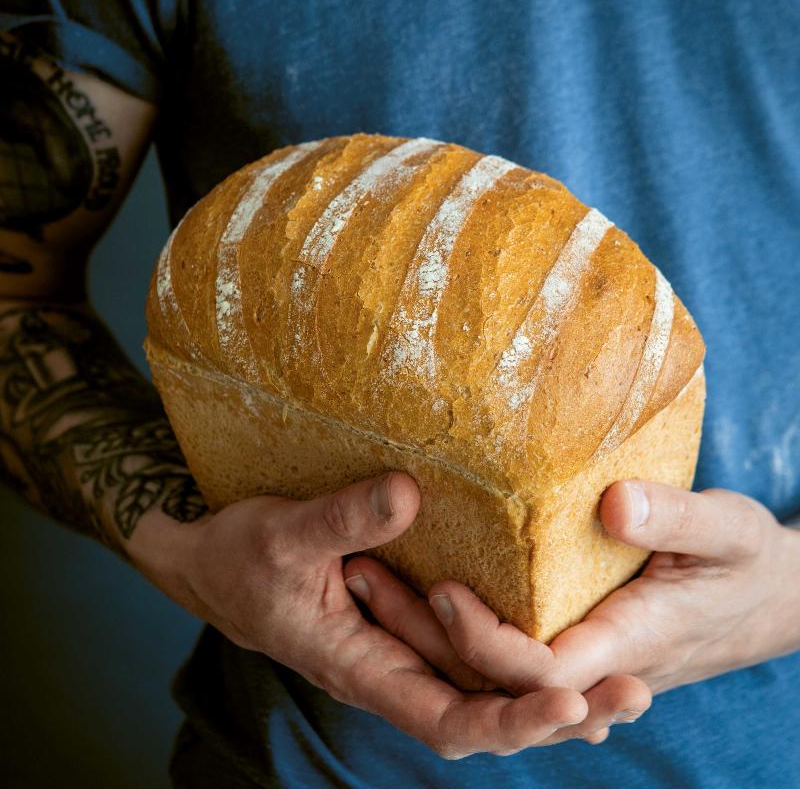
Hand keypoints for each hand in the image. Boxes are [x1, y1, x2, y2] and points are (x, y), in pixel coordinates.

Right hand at [138, 470, 633, 758]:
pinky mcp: (405, 621)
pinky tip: (560, 645)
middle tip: (633, 691)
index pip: (447, 718)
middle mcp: (390, 668)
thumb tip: (411, 494)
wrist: (210, 563)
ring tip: (624, 681)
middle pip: (484, 715)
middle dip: (556, 714)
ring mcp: (400, 647)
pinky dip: (517, 662)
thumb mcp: (283, 534)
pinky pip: (468, 654)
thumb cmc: (238, 557)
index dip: (508, 719)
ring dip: (549, 694)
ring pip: (482, 689)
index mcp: (360, 666)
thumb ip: (343, 518)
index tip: (568, 700)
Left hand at [349, 481, 799, 744]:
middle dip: (427, 637)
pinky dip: (458, 624)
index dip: (486, 641)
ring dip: (428, 631)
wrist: (765, 599)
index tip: (443, 589)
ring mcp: (578, 653)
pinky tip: (419, 580)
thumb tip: (613, 503)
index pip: (539, 669)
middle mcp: (591, 659)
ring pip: (490, 664)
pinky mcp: (573, 635)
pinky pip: (505, 644)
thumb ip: (674, 519)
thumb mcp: (727, 530)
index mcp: (627, 642)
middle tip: (366, 574)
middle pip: (494, 674)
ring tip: (370, 572)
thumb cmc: (749, 564)